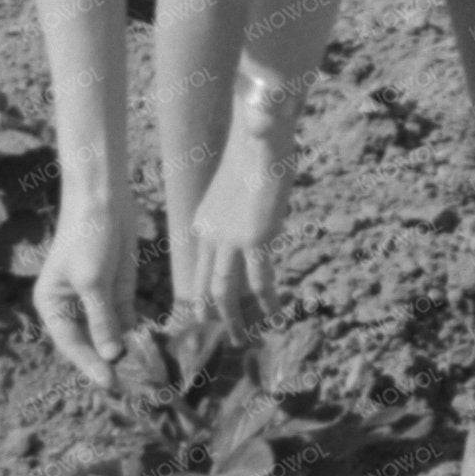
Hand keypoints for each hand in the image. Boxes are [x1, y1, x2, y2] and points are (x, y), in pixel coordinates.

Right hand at [31, 193, 139, 389]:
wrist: (103, 199)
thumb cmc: (87, 236)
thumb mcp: (92, 280)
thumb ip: (102, 320)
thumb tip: (112, 356)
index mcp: (53, 306)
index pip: (71, 344)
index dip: (90, 365)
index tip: (110, 383)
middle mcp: (73, 309)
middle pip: (91, 345)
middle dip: (111, 363)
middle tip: (133, 385)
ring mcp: (98, 303)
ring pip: (112, 337)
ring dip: (128, 353)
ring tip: (148, 375)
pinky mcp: (120, 294)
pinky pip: (128, 322)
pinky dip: (139, 335)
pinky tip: (154, 350)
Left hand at [177, 132, 293, 343]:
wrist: (258, 134)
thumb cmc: (253, 157)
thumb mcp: (239, 192)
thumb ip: (241, 216)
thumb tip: (243, 232)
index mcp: (203, 223)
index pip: (199, 268)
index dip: (202, 295)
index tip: (206, 317)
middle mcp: (212, 234)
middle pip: (206, 285)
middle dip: (211, 316)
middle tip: (221, 339)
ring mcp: (232, 238)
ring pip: (225, 291)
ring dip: (233, 318)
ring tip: (241, 341)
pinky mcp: (255, 237)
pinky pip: (259, 279)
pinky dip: (266, 301)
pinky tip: (275, 317)